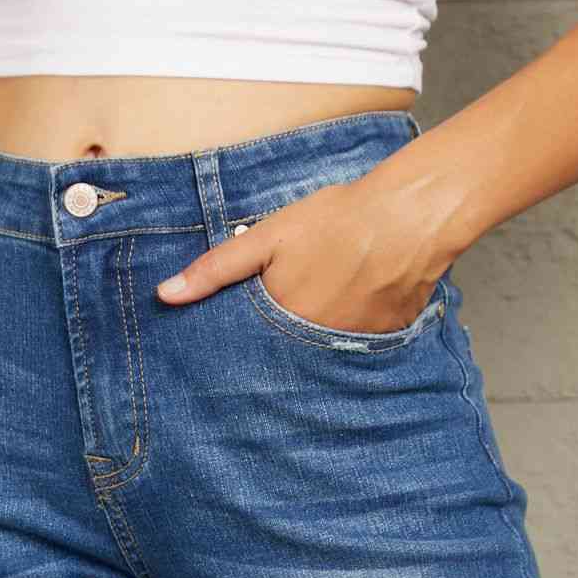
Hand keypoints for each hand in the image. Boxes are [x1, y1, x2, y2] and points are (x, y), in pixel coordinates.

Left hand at [156, 172, 451, 334]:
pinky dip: (347, 335)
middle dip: (275, 351)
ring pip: (321, 356)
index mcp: (283, 327)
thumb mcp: (268, 238)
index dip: (240, 349)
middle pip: (285, 360)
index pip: (249, 355)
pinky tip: (351, 307)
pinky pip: (356, 349)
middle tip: (280, 323)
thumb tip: (165, 295)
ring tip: (318, 311)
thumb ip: (216, 269)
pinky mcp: (384, 342)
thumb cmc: (338, 221)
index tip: (230, 348)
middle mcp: (317, 350)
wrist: (411, 217)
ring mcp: (353, 350)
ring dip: (313, 343)